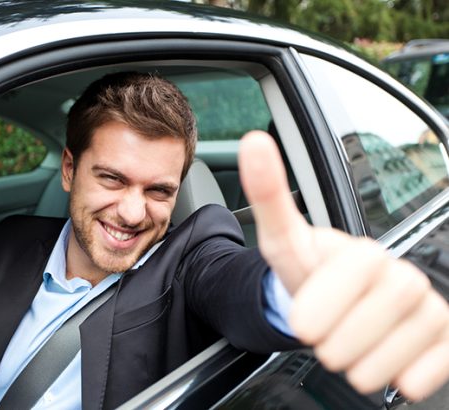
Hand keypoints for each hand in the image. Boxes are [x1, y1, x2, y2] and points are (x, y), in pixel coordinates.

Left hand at [238, 130, 448, 400]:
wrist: (333, 305)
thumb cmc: (310, 273)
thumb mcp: (283, 241)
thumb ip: (269, 195)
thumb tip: (254, 141)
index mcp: (364, 254)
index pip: (354, 274)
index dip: (322, 304)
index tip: (302, 323)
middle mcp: (403, 275)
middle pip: (372, 321)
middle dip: (335, 341)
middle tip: (323, 338)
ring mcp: (429, 306)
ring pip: (396, 353)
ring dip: (360, 363)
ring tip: (347, 350)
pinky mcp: (444, 337)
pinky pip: (431, 369)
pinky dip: (403, 375)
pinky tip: (386, 362)